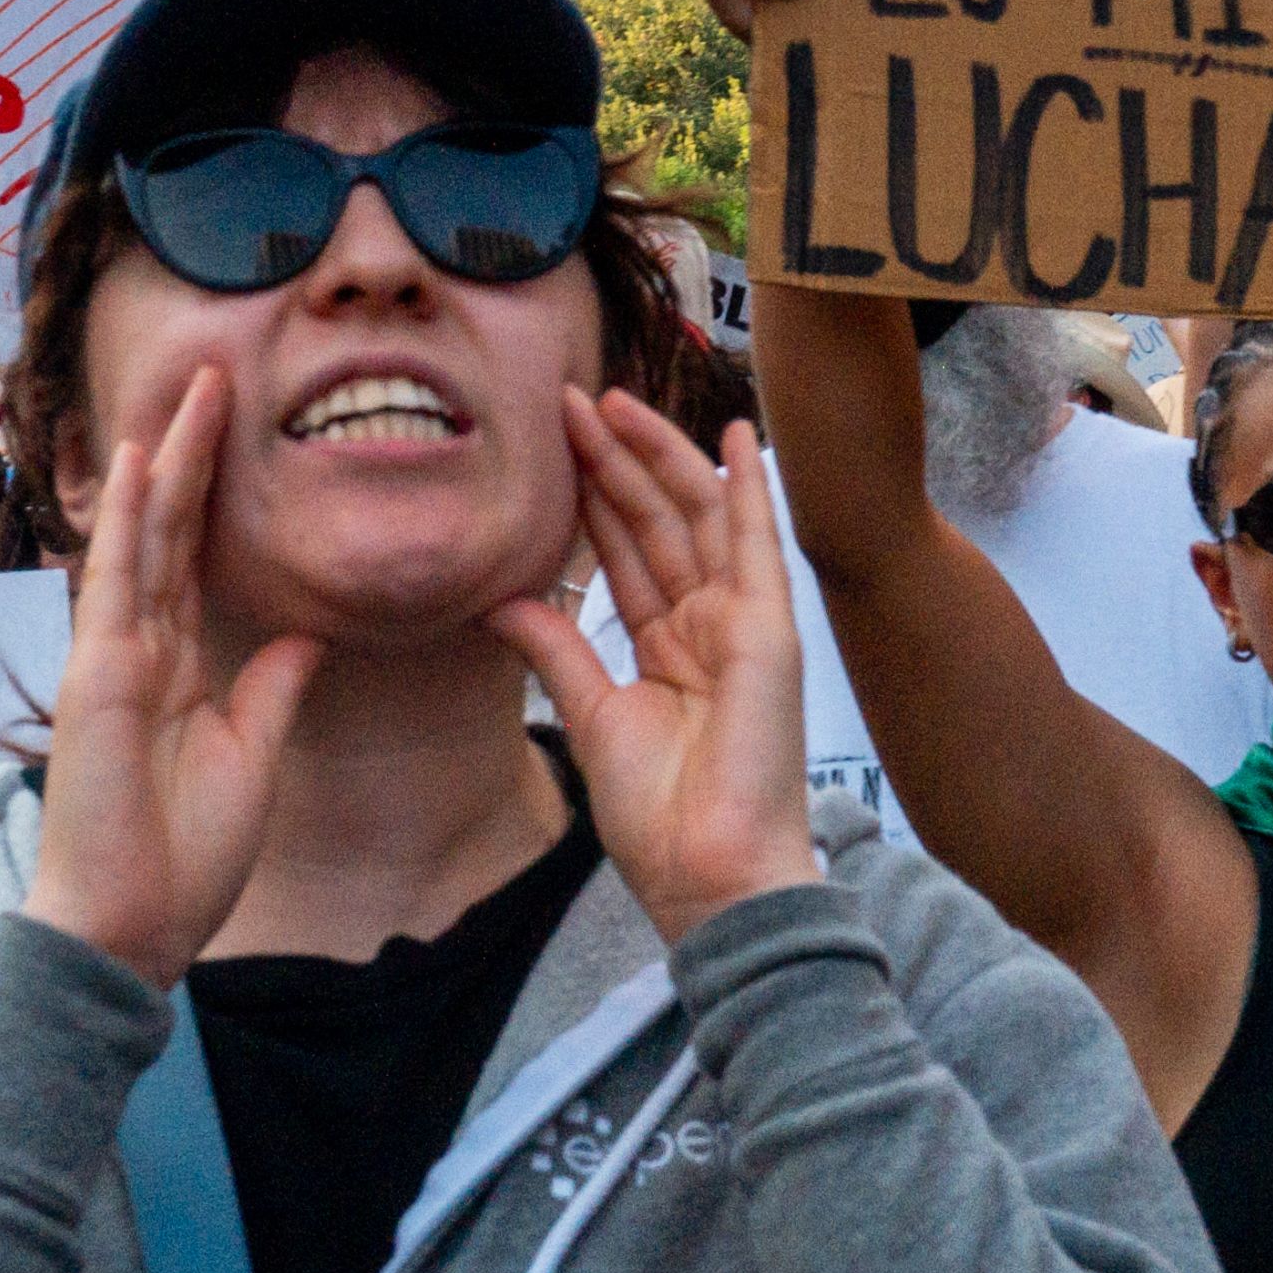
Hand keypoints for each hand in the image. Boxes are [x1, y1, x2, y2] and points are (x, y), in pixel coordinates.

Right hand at [19, 358, 318, 977]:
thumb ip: (272, 687)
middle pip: (170, 529)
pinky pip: (116, 580)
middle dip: (194, 452)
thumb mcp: (254, 754)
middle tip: (218, 375)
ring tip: (192, 390)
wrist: (132, 925)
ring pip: (146, 536)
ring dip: (167, 460)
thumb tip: (306, 632)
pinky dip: (126, 518)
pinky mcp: (99, 675)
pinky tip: (138, 461)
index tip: (236, 430)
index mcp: (174, 667)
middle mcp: (139, 648)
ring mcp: (113, 656)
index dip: (214, 492)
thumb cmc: (183, 857)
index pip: (196, 559)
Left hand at [497, 390, 827, 939]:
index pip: (625, 553)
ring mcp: (742, 624)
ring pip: (695, 519)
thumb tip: (503, 600)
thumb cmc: (659, 816)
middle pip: (656, 523)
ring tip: (617, 399)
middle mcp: (708, 626)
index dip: (591, 496)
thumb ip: (557, 650)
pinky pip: (758, 544)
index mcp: (669, 650)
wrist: (706, 873)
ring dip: (658, 456)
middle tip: (569, 399)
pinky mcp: (769, 631)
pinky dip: (749, 488)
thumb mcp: (591, 717)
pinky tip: (738, 435)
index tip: (554, 443)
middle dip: (613, 460)